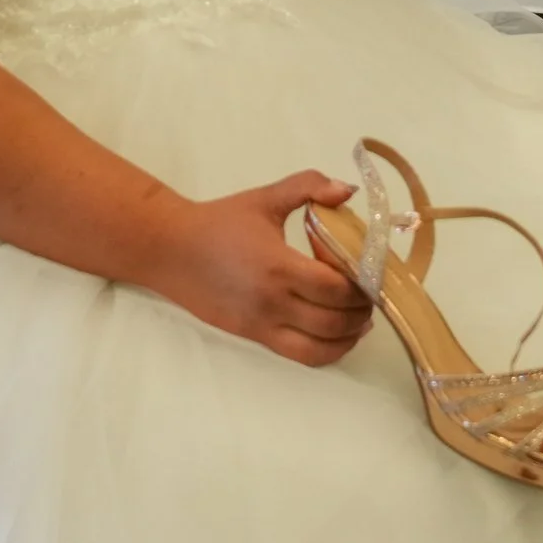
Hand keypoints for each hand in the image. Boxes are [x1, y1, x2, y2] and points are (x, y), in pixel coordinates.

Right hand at [150, 173, 372, 366]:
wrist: (172, 249)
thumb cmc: (221, 222)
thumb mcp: (265, 198)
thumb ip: (308, 186)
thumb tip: (348, 190)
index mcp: (278, 266)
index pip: (334, 288)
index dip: (360, 284)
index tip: (369, 271)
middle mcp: (273, 302)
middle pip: (334, 321)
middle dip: (360, 311)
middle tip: (370, 294)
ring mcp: (263, 325)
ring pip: (321, 348)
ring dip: (349, 337)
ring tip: (359, 319)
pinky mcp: (255, 338)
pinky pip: (301, 356)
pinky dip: (327, 351)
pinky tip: (336, 335)